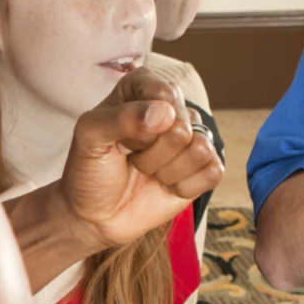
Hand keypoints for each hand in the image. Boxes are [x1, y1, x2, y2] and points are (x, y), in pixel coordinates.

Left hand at [59, 68, 223, 249]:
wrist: (96, 215)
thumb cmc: (90, 170)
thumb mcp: (90, 137)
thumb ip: (121, 118)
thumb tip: (165, 114)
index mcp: (142, 88)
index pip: (164, 94)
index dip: (142, 123)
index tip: (120, 138)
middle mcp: (171, 107)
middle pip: (182, 126)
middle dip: (151, 152)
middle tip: (131, 157)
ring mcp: (191, 137)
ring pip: (199, 149)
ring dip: (165, 170)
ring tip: (146, 170)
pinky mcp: (204, 166)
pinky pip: (213, 171)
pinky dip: (184, 186)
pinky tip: (165, 184)